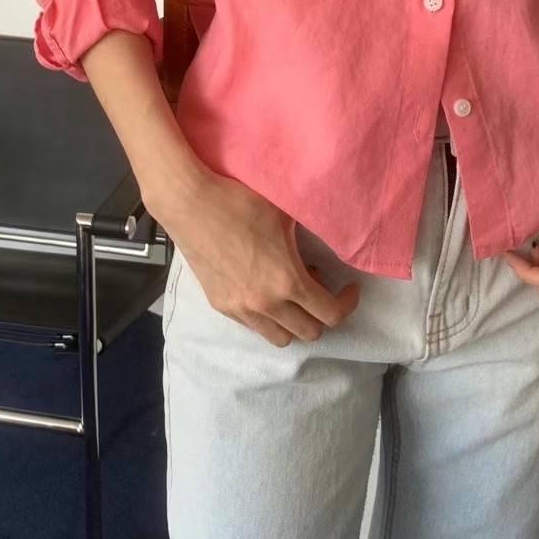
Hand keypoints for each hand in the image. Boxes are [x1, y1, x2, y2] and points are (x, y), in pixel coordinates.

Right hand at [151, 162, 360, 347]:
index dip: (347, 303)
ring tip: (290, 292)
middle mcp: (265, 304)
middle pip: (309, 333)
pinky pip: (253, 326)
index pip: (331, 315)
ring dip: (294, 322)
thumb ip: (313, 230)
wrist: (189, 203)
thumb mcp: (287, 212)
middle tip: (320, 288)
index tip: (349, 289)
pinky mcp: (220, 304)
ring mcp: (240, 308)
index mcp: (288, 282)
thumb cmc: (239, 201)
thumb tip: (336, 231)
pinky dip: (268, 317)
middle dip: (322, 315)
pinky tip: (264, 289)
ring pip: (279, 338)